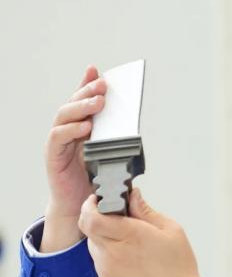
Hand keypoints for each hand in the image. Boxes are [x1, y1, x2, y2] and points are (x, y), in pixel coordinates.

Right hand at [45, 65, 106, 219]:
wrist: (80, 206)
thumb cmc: (94, 179)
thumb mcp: (109, 154)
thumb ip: (114, 137)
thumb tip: (132, 124)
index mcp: (81, 125)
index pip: (82, 99)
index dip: (87, 82)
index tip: (97, 70)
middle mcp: (67, 129)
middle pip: (74, 103)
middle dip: (88, 91)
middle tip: (103, 85)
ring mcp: (58, 141)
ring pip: (65, 115)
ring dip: (81, 107)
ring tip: (98, 103)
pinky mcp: (53, 155)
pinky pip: (58, 137)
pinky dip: (71, 130)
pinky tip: (85, 127)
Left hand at [78, 188, 206, 276]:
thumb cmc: (178, 267)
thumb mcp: (170, 230)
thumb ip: (146, 210)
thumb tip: (132, 196)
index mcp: (131, 235)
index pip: (91, 217)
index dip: (90, 205)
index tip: (98, 200)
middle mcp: (114, 253)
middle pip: (88, 228)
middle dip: (96, 217)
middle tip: (114, 215)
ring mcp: (107, 269)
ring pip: (92, 243)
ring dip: (102, 235)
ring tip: (124, 237)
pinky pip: (98, 259)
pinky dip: (107, 251)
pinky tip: (126, 254)